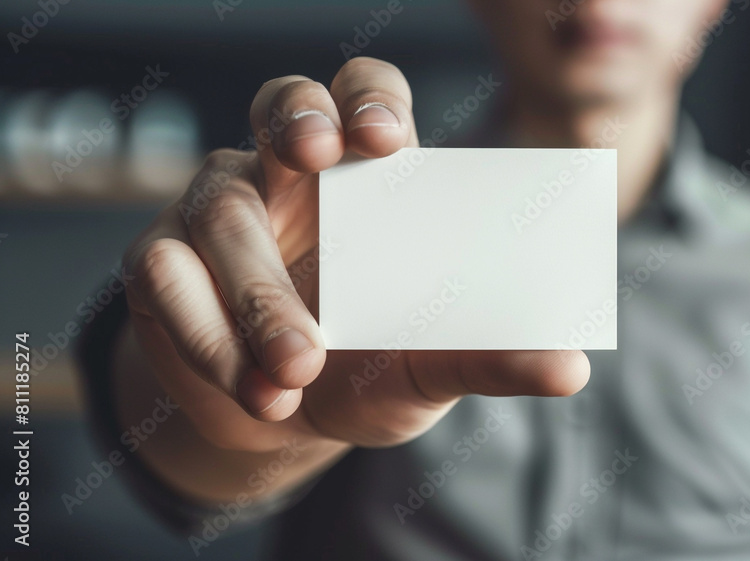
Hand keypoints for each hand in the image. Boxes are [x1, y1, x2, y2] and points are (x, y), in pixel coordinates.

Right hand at [122, 57, 590, 452]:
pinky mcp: (162, 263)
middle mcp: (287, 175)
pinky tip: (252, 388)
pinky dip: (208, 339)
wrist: (285, 417)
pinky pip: (164, 280)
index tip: (389, 140)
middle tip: (316, 155)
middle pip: (283, 106)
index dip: (370, 100)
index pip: (364, 97)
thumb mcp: (430, 364)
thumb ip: (488, 355)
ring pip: (220, 209)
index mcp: (363, 178)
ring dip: (256, 293)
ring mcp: (218, 210)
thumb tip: (571, 368)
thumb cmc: (370, 367)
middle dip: (297, 120)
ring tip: (296, 371)